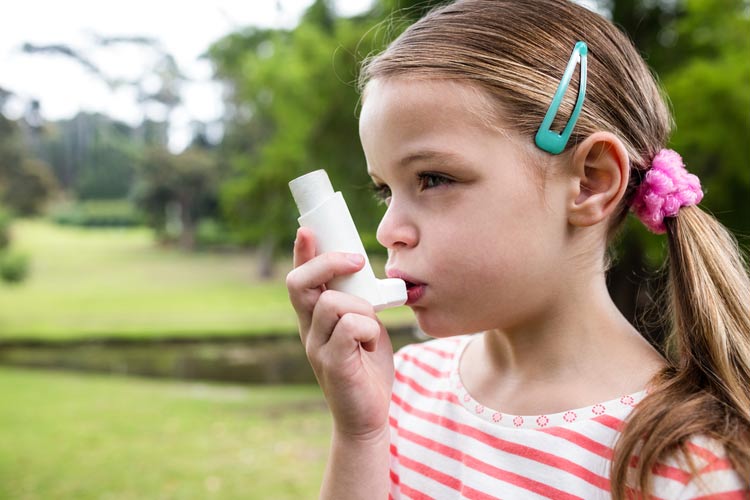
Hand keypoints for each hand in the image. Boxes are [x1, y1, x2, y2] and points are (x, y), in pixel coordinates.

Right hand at [286, 227, 393, 439]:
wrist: (368, 416)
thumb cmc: (367, 369)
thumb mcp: (363, 328)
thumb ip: (358, 304)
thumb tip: (363, 275)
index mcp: (314, 318)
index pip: (301, 278)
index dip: (302, 253)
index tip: (308, 230)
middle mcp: (308, 329)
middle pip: (300, 283)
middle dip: (328, 263)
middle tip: (357, 260)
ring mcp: (316, 346)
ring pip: (332, 302)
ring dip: (361, 308)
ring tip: (372, 329)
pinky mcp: (331, 363)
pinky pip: (349, 327)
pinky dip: (368, 330)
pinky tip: (372, 347)